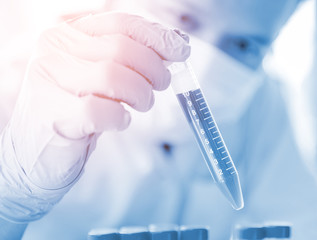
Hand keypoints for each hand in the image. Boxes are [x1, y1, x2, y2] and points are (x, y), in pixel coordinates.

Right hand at [0, 12, 189, 222]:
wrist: (40, 151)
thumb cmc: (77, 110)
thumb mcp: (102, 75)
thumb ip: (132, 56)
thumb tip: (176, 41)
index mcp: (68, 34)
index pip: (119, 23)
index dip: (156, 36)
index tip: (180, 51)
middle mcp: (54, 51)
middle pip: (122, 49)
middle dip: (153, 70)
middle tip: (159, 86)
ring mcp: (48, 81)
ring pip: (113, 77)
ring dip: (140, 94)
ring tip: (141, 104)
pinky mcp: (52, 114)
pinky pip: (101, 111)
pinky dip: (120, 118)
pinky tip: (119, 121)